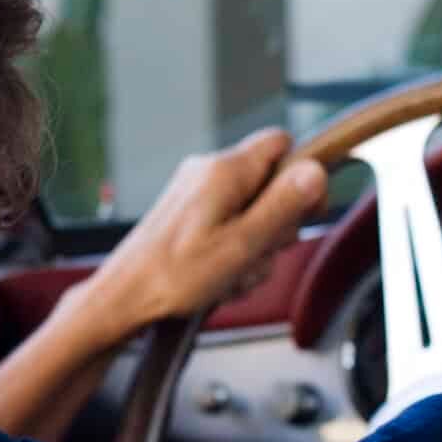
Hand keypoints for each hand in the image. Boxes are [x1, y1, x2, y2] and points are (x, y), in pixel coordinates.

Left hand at [63, 128, 327, 351]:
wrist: (125, 297)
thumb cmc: (174, 276)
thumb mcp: (242, 244)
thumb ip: (282, 206)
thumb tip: (316, 170)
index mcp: (224, 171)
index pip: (282, 144)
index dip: (302, 175)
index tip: (304, 212)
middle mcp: (208, 172)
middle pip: (270, 185)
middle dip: (275, 226)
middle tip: (257, 255)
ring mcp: (196, 193)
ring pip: (252, 212)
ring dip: (253, 248)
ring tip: (232, 274)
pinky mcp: (188, 215)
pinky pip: (228, 228)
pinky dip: (232, 254)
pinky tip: (219, 279)